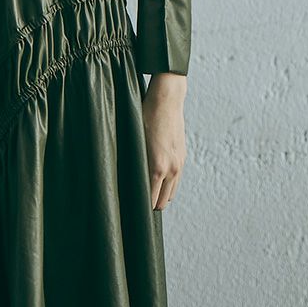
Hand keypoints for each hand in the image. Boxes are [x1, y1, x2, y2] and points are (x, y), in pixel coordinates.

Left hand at [142, 72, 186, 210]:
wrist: (167, 100)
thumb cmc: (147, 116)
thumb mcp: (135, 139)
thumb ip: (133, 162)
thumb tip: (124, 178)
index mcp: (158, 167)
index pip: (151, 200)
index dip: (140, 206)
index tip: (131, 207)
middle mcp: (171, 169)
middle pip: (163, 202)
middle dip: (151, 204)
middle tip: (136, 201)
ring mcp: (179, 164)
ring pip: (171, 194)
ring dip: (161, 195)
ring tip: (147, 192)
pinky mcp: (183, 158)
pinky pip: (176, 181)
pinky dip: (168, 185)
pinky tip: (157, 179)